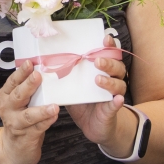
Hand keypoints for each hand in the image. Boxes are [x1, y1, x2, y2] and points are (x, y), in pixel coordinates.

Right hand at [0, 60, 59, 163]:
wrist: (13, 150)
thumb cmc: (22, 120)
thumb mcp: (20, 102)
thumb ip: (28, 89)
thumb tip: (45, 69)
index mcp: (6, 96)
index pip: (12, 81)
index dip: (21, 72)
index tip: (30, 63)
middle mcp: (8, 108)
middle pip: (18, 95)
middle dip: (28, 85)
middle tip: (38, 76)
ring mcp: (15, 123)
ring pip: (28, 115)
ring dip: (41, 110)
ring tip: (53, 106)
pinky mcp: (26, 137)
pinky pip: (37, 128)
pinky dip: (46, 122)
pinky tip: (54, 116)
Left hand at [65, 34, 129, 148]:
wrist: (92, 126)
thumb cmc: (82, 101)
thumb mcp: (72, 85)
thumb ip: (65, 73)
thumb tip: (44, 60)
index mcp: (102, 70)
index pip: (109, 54)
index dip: (109, 46)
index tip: (105, 38)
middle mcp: (112, 79)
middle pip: (117, 67)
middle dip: (108, 62)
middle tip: (96, 61)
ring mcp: (114, 94)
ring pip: (119, 84)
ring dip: (110, 81)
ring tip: (98, 80)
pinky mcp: (112, 109)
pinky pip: (117, 104)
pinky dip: (117, 101)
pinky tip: (116, 99)